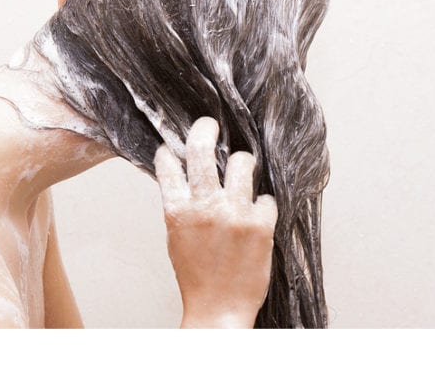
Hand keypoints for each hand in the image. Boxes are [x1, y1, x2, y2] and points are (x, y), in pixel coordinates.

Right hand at [154, 117, 277, 327]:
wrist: (219, 309)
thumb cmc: (196, 276)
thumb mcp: (177, 238)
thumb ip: (181, 206)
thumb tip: (185, 176)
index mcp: (177, 211)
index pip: (168, 165)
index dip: (169, 151)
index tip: (172, 145)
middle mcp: (204, 207)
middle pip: (201, 149)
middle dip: (205, 129)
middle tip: (210, 124)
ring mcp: (234, 213)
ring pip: (242, 162)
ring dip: (243, 163)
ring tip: (243, 169)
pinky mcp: (261, 224)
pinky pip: (266, 196)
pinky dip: (262, 204)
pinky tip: (257, 215)